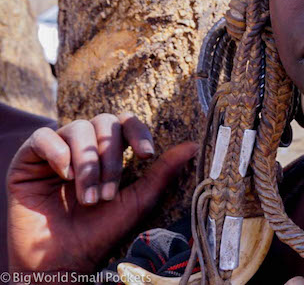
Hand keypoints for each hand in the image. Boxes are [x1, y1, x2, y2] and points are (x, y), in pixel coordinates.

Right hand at [7, 112, 198, 273]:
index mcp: (110, 151)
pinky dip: (57, 152)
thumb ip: (163, 172)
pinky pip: (43, 136)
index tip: (146, 155)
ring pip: (77, 128)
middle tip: (108, 194)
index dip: (138, 131)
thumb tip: (193, 146)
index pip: (127, 122)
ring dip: (87, 163)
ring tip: (88, 197)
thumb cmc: (100, 232)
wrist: (60, 262)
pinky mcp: (28, 159)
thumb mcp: (138, 201)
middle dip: (110, 158)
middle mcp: (84, 145)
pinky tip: (63, 175)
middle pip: (104, 122)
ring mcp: (57, 150)